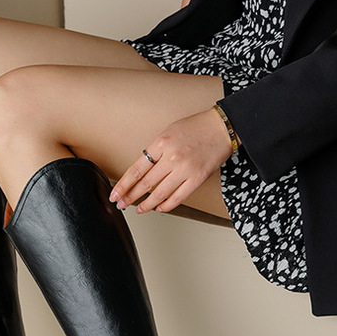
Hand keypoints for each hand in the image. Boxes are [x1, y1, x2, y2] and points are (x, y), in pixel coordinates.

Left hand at [109, 108, 233, 213]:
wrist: (222, 127)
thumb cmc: (195, 128)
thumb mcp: (168, 132)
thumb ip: (155, 151)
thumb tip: (140, 171)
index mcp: (161, 143)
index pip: (136, 170)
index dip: (123, 185)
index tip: (115, 194)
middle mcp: (172, 158)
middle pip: (145, 184)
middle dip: (130, 197)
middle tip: (121, 204)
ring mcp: (185, 170)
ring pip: (160, 194)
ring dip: (146, 204)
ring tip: (139, 209)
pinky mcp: (198, 179)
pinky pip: (178, 198)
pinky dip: (166, 205)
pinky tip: (159, 207)